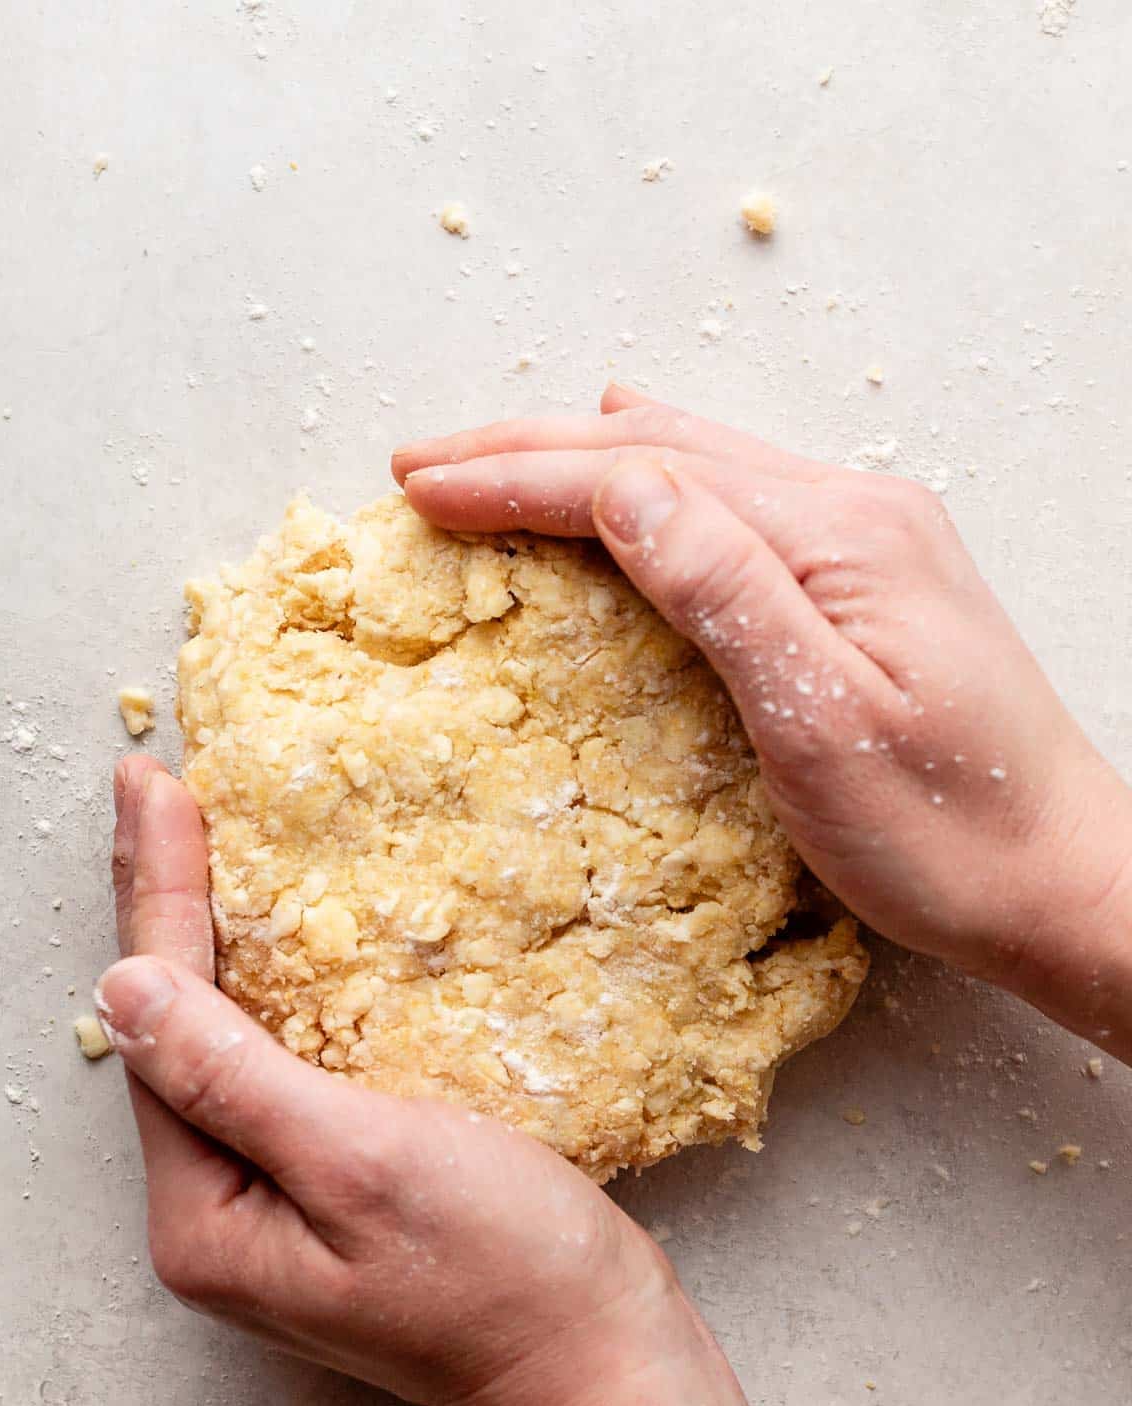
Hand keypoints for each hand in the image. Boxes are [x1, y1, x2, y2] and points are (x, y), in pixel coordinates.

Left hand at [103, 755, 684, 1405]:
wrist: (603, 1368)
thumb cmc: (505, 1271)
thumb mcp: (363, 1160)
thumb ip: (237, 1079)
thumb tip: (123, 991)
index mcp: (204, 1222)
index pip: (161, 1030)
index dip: (155, 897)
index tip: (151, 784)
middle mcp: (215, 1224)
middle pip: (172, 1038)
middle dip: (162, 907)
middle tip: (150, 788)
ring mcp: (269, 1219)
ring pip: (217, 1052)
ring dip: (205, 941)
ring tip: (188, 839)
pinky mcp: (324, 1204)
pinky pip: (269, 1078)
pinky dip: (262, 995)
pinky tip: (264, 942)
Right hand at [395, 384, 1131, 998]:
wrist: (1062, 879)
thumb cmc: (950, 834)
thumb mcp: (824, 723)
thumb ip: (723, 590)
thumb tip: (619, 483)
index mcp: (838, 535)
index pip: (642, 477)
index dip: (519, 479)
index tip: (421, 491)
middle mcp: (854, 511)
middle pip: (661, 448)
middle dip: (528, 453)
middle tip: (421, 469)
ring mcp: (866, 539)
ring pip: (695, 464)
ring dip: (580, 461)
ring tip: (490, 464)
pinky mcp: (867, 581)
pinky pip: (733, 501)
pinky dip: (650, 488)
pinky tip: (633, 478)